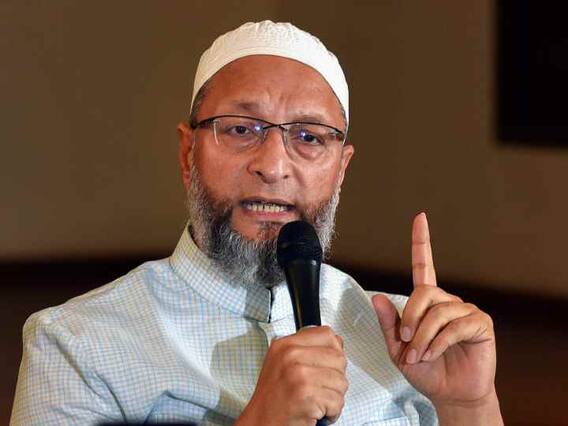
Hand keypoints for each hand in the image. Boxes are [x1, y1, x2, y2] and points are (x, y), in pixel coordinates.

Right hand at [236, 326, 347, 425]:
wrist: (260, 423)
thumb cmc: (273, 399)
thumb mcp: (282, 363)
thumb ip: (306, 349)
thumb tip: (336, 343)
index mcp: (285, 345)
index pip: (327, 334)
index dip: (334, 352)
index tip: (326, 366)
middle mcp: (290, 355)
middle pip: (338, 358)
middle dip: (335, 378)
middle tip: (319, 389)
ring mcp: (298, 374)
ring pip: (341, 381)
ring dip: (333, 398)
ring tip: (316, 401)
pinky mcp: (306, 394)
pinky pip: (337, 401)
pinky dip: (331, 412)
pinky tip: (316, 412)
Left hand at [372, 213, 500, 422]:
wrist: (450, 394)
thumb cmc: (426, 371)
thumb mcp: (398, 349)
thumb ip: (389, 323)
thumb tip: (376, 296)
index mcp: (427, 303)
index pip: (424, 266)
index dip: (422, 242)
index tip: (420, 219)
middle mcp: (447, 301)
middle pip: (424, 292)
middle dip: (410, 319)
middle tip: (406, 343)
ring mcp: (465, 311)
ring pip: (438, 311)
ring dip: (423, 337)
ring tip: (419, 355)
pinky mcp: (480, 324)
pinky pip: (455, 326)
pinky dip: (439, 342)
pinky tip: (434, 353)